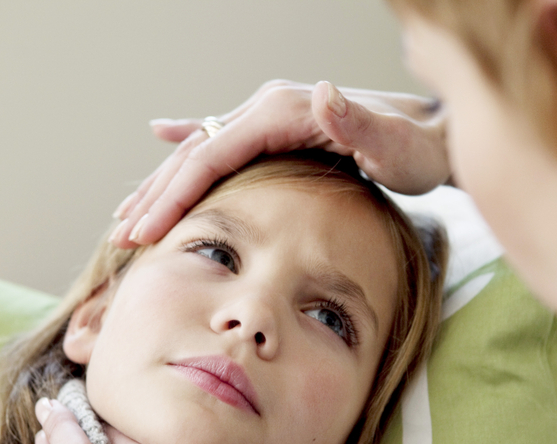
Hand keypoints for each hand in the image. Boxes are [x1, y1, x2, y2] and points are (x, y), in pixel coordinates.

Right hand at [111, 80, 448, 247]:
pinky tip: (161, 135)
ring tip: (127, 215)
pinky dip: (186, 144)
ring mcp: (270, 116)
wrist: (434, 134)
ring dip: (162, 183)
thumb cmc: (418, 150)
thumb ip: (360, 123)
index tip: (146, 231)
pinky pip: (220, 139)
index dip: (174, 194)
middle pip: (195, 153)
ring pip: (200, 150)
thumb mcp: (397, 145)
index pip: (212, 155)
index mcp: (284, 112)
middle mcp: (269, 107)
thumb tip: (321, 93)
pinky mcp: (277, 128)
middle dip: (156, 197)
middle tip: (122, 238)